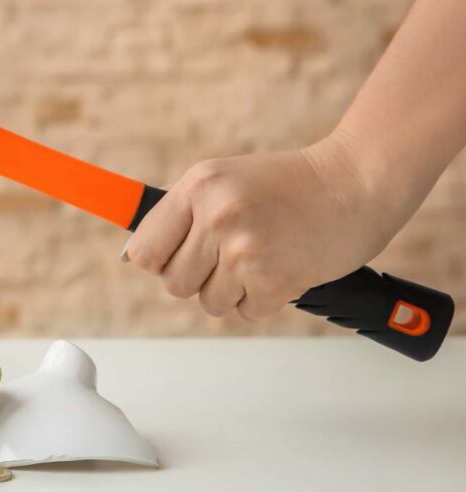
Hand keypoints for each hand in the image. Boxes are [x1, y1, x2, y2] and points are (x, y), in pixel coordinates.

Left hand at [123, 134, 405, 319]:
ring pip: (208, 302)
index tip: (173, 260)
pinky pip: (245, 311)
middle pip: (174, 283)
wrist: (357, 181)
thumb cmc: (292, 184)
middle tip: (230, 255)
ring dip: (232, 290)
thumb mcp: (224, 181)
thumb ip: (183, 215)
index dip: (159, 261)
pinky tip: (281, 267)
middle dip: (199, 277)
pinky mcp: (274, 279)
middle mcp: (217, 216)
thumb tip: (135, 257)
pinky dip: (262, 299)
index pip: (143, 252)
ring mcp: (245, 249)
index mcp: (198, 187)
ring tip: (261, 256)